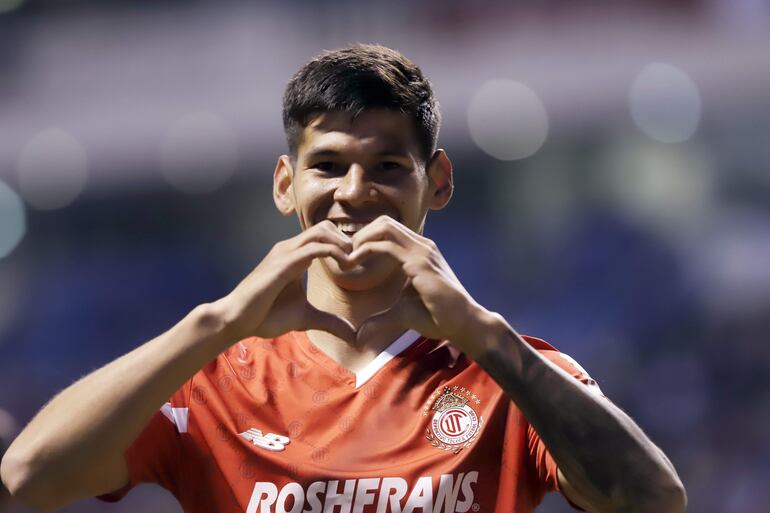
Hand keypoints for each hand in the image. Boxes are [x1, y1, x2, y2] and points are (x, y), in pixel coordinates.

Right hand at [218, 220, 355, 342]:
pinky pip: (313, 248)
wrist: (237, 320)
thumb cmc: (266, 316)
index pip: (324, 235)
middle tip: (360, 261)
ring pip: (320, 232)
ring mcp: (285, 253)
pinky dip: (333, 252)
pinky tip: (345, 266)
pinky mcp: (282, 263)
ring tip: (353, 263)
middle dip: (347, 240)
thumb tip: (352, 333)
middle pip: (325, 227)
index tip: (359, 263)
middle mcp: (290, 249)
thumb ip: (329, 322)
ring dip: (343, 244)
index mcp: (296, 256)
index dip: (345, 244)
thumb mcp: (306, 318)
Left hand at [349, 216, 485, 351]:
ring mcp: (422, 251)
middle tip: (347, 255)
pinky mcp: (419, 263)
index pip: (389, 229)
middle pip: (385, 222)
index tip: (352, 257)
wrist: (463, 323)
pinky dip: (366, 249)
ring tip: (349, 257)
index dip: (367, 238)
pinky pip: (387, 245)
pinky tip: (354, 263)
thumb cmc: (438, 317)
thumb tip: (360, 334)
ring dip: (361, 239)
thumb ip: (380, 319)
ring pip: (385, 227)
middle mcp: (422, 246)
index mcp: (419, 251)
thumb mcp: (401, 314)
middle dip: (361, 234)